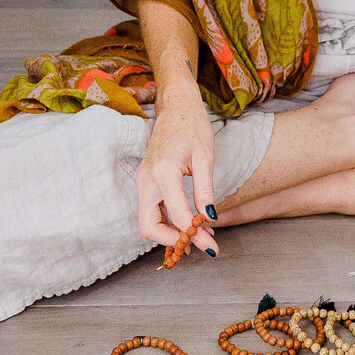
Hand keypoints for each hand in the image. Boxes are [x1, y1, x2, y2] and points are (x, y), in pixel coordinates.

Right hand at [136, 84, 217, 255]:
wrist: (176, 106)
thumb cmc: (192, 126)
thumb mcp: (205, 157)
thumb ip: (205, 189)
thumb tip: (209, 218)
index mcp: (163, 172)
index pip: (177, 215)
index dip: (195, 235)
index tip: (212, 248)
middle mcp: (146, 179)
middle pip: (149, 227)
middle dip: (173, 241)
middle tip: (200, 244)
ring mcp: (142, 181)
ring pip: (148, 222)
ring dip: (171, 233)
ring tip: (200, 234)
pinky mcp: (145, 181)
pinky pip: (151, 211)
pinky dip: (168, 222)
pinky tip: (190, 222)